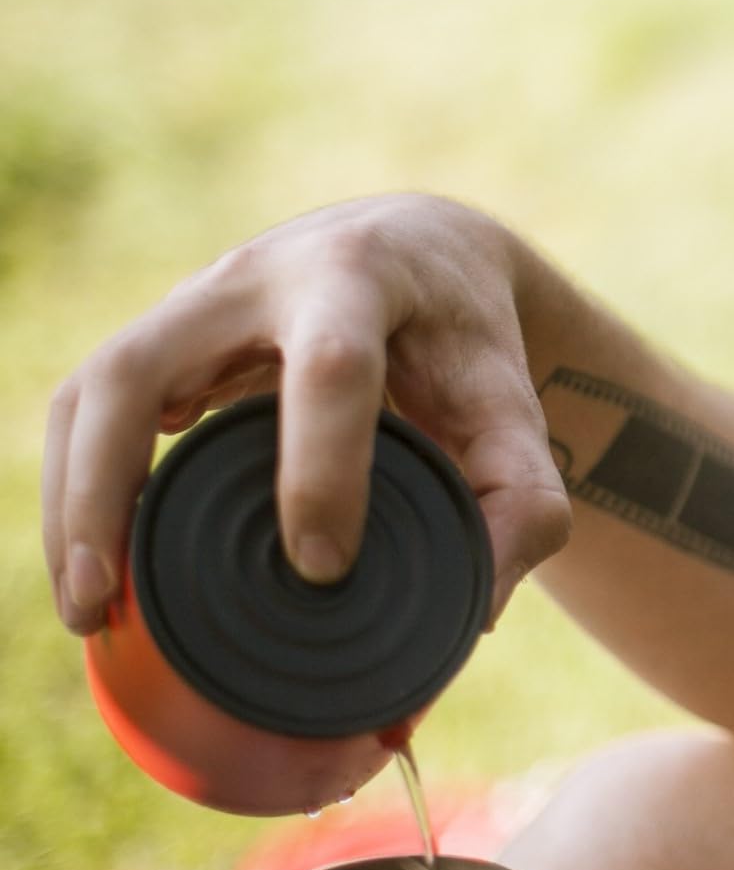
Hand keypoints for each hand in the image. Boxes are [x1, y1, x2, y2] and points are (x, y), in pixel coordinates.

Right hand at [43, 194, 570, 633]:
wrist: (423, 253)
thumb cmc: (467, 340)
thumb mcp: (516, 407)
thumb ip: (524, 503)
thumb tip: (474, 616)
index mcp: (363, 278)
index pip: (328, 367)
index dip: (320, 468)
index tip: (322, 565)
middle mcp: (261, 275)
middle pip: (143, 364)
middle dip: (111, 486)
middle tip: (110, 603)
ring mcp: (198, 298)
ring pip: (95, 387)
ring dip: (72, 499)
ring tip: (89, 608)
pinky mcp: (167, 332)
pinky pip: (90, 403)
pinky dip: (77, 482)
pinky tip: (96, 562)